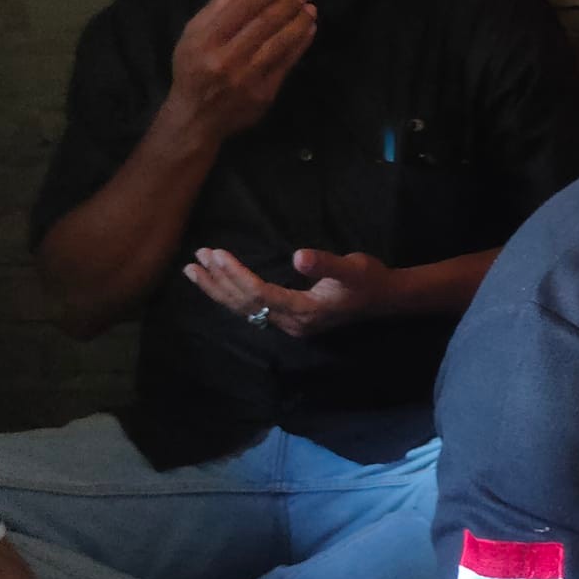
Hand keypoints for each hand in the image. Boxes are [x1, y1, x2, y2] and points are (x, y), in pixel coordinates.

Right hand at [164, 0, 317, 142]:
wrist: (197, 118)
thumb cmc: (193, 71)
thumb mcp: (192, 37)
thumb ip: (215, 9)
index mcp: (206, 42)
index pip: (240, 10)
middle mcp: (226, 59)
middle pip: (263, 25)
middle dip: (286, 5)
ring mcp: (247, 78)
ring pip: (279, 43)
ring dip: (298, 23)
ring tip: (310, 9)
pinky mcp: (263, 94)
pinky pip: (286, 64)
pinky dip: (300, 45)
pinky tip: (308, 31)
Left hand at [184, 247, 392, 338]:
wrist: (384, 298)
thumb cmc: (368, 280)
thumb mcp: (351, 267)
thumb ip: (325, 263)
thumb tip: (298, 257)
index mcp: (303, 310)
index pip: (259, 294)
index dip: (236, 275)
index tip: (217, 254)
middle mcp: (291, 322)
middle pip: (245, 305)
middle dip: (218, 282)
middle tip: (196, 259)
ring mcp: (289, 323)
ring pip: (245, 309)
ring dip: (219, 290)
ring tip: (195, 270)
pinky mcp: (289, 318)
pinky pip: (252, 309)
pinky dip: (231, 295)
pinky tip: (218, 285)